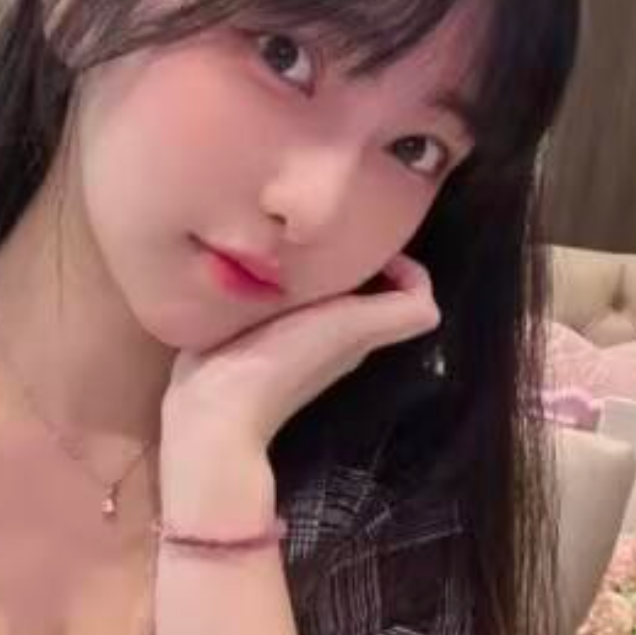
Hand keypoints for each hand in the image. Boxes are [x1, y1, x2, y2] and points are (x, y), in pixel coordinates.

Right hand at [162, 254, 439, 453]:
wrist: (215, 405)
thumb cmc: (285, 362)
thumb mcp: (354, 328)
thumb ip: (400, 311)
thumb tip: (421, 283)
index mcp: (357, 331)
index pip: (398, 290)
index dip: (395, 260)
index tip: (366, 234)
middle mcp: (329, 335)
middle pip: (358, 287)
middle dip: (350, 254)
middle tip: (324, 228)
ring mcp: (286, 338)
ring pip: (317, 291)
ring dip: (309, 263)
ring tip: (287, 238)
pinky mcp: (249, 337)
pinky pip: (273, 297)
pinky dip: (272, 276)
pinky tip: (252, 263)